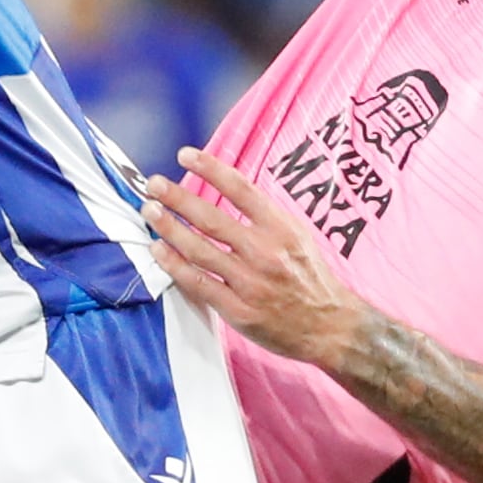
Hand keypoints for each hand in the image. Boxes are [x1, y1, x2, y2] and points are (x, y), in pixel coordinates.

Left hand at [142, 146, 364, 367]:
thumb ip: (265, 218)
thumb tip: (228, 193)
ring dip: (169, 228)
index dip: (210, 169)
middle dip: (177, 197)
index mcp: (282, 229)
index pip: (241, 189)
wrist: (332, 327)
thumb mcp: (298, 237)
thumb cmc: (312, 280)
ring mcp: (250, 282)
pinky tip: (158, 250)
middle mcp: (265, 252)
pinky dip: (175, 265)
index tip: (186, 155)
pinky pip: (199, 283)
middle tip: (153, 184)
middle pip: (212, 218)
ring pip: (200, 249)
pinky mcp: (239, 310)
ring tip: (150, 211)